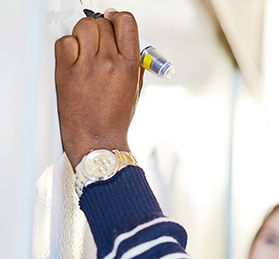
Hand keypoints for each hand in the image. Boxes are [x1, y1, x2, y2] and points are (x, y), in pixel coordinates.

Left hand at [55, 9, 144, 169]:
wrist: (98, 141)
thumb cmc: (115, 119)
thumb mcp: (135, 88)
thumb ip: (133, 62)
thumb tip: (126, 40)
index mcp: (130, 66)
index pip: (126, 22)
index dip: (118, 18)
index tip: (113, 21)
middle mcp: (110, 63)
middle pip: (103, 23)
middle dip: (101, 30)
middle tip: (98, 42)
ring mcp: (87, 66)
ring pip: (83, 27)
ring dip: (84, 35)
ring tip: (85, 51)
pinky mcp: (66, 71)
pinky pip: (65, 42)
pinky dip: (68, 47)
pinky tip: (74, 61)